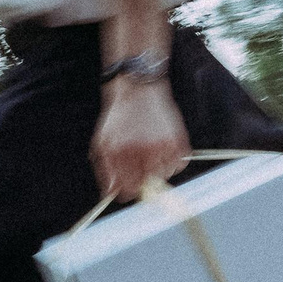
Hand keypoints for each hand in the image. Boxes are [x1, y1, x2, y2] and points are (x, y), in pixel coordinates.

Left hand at [93, 82, 188, 199]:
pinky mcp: (179, 140)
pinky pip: (179, 165)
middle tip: (139, 164)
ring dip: (158, 170)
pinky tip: (162, 148)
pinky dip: (172, 161)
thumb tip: (110, 193)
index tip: (128, 185)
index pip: (128, 189)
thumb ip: (105, 170)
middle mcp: (144, 152)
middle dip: (143, 179)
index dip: (127, 189)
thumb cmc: (119, 116)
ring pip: (165, 177)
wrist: (138, 88)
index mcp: (122, 154)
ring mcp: (164, 146)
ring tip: (150, 152)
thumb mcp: (103, 142)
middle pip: (149, 186)